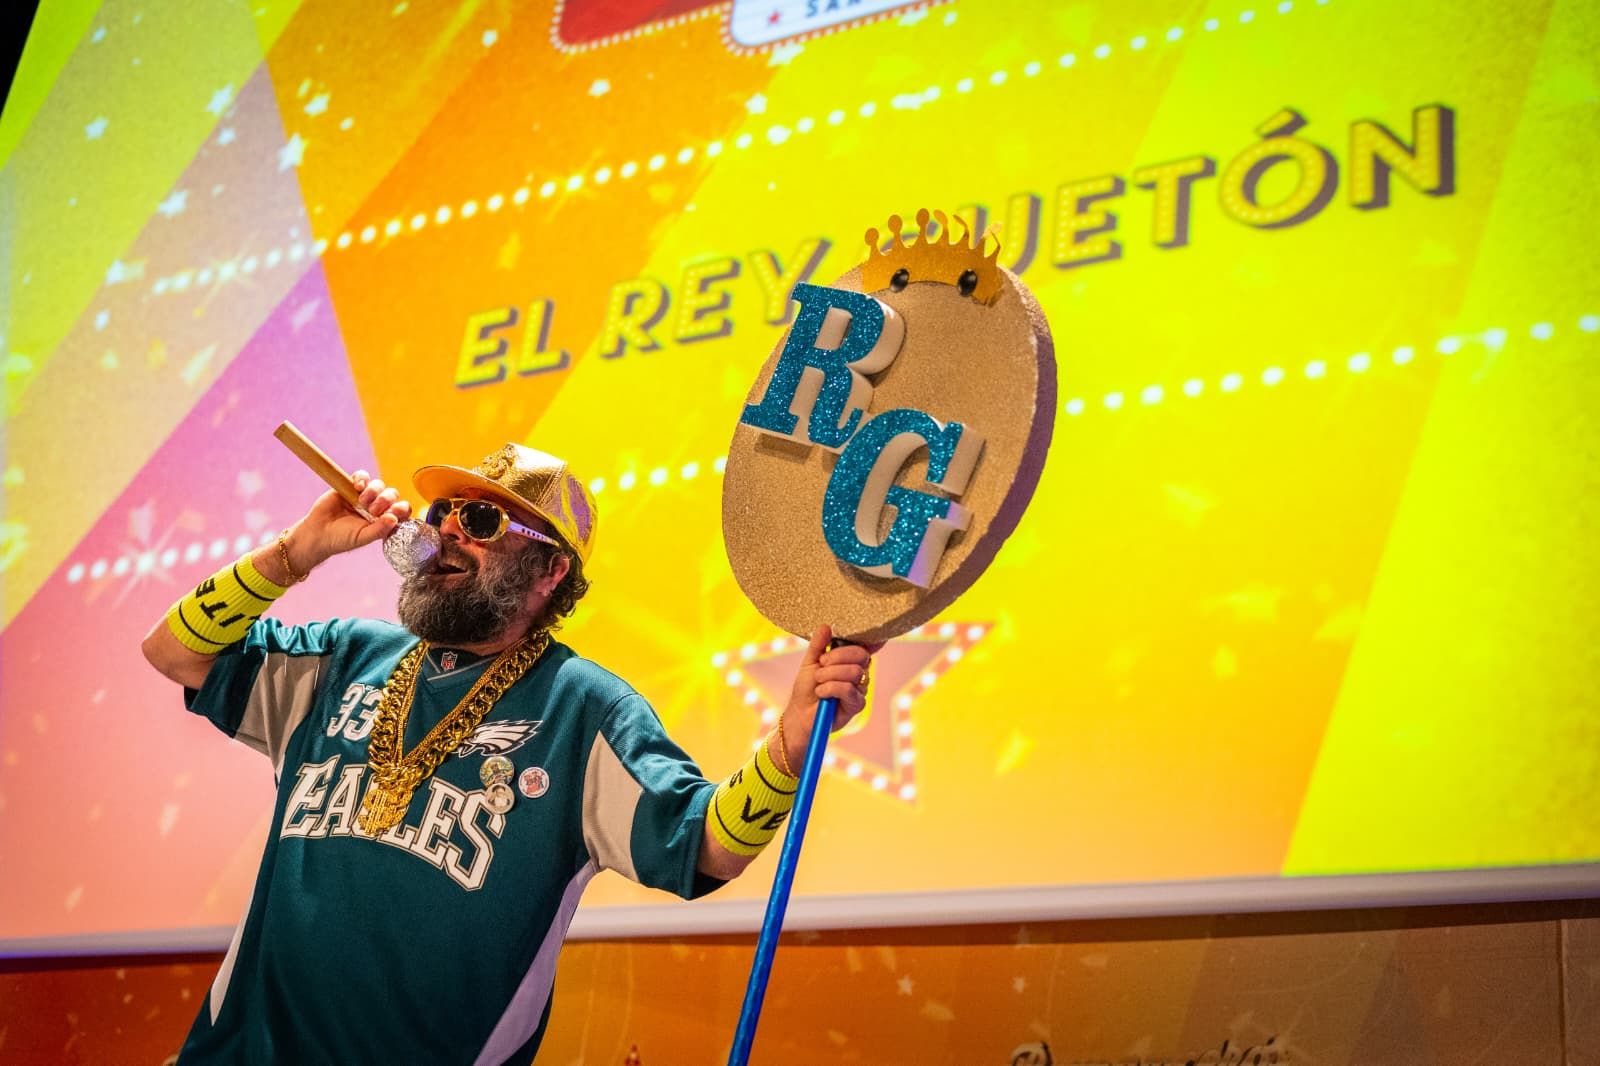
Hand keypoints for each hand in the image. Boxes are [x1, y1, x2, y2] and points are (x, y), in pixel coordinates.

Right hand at [281, 470, 411, 574]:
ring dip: (374, 491)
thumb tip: (394, 519)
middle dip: (386, 500)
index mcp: (383, 519)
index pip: (401, 509)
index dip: (401, 508)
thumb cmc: (342, 539)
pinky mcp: (350, 486)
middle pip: (392, 494)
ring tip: (361, 501)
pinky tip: (357, 486)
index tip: (393, 512)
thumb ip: (379, 530)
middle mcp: (376, 506)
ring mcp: (364, 495)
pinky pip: (362, 476)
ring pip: (379, 485)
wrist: (318, 533)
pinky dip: (362, 478)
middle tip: (373, 510)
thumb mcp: (362, 538)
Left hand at [773, 624, 881, 773]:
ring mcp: (860, 689)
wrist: (800, 714)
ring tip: (818, 682)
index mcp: (849, 661)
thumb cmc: (806, 688)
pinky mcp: (857, 704)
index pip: (864, 646)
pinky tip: (822, 694)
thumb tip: (826, 626)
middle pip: (861, 655)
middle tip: (821, 665)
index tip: (869, 635)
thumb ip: (818, 645)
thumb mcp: (810, 662)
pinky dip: (830, 688)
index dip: (870, 639)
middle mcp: (859, 673)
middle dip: (837, 657)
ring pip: (855, 672)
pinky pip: (848, 689)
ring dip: (830, 675)